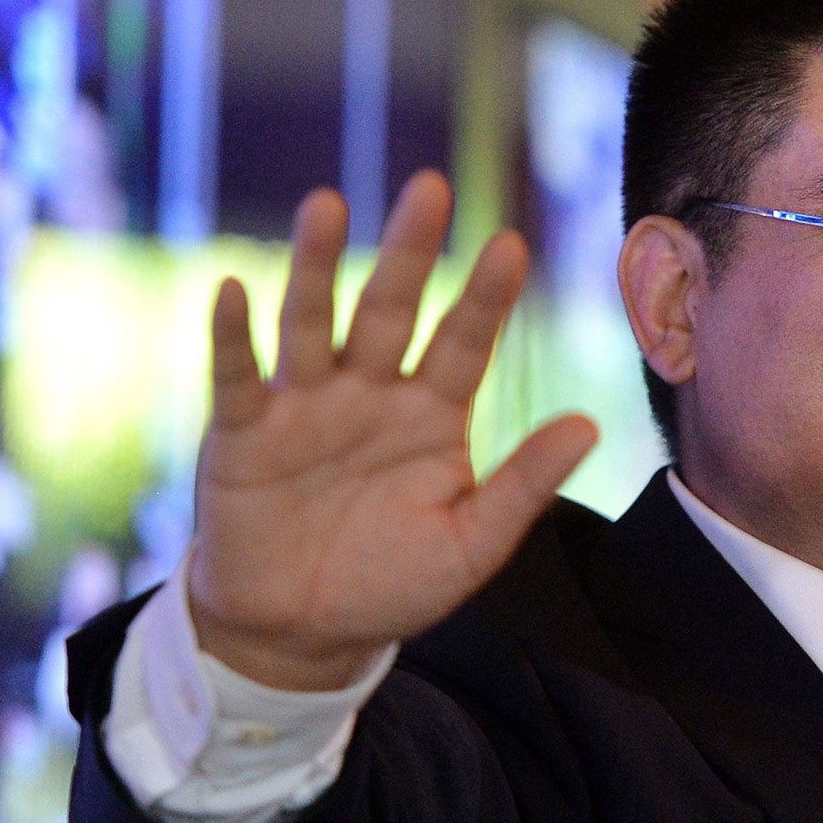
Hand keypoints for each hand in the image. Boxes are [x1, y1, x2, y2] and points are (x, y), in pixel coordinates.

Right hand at [189, 171, 598, 690]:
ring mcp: (304, 406)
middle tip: (431, 188)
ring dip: (316, 266)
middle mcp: (370, 393)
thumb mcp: (472, 544)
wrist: (304, 634)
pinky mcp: (243, 433)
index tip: (511, 244)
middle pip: (392, 309)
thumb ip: (524, 485)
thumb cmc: (393, 584)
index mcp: (432, 414)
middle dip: (409, 251)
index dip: (484, 297)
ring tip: (328, 204)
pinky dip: (233, 337)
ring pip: (314, 323)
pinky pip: (236, 377)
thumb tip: (589, 426)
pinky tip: (234, 289)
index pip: (464, 342)